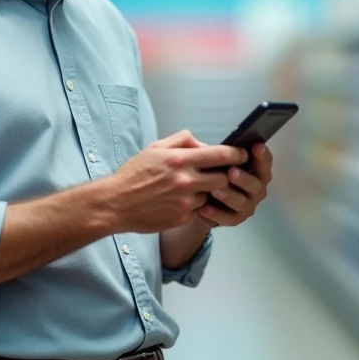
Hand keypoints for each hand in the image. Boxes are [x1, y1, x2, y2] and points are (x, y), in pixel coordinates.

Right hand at [103, 130, 246, 233]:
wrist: (116, 203)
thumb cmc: (134, 174)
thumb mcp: (155, 148)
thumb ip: (182, 141)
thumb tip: (204, 144)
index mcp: (179, 160)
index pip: (220, 155)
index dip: (236, 154)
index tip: (242, 154)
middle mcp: (185, 181)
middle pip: (223, 178)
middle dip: (225, 176)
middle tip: (220, 173)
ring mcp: (185, 202)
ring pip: (211, 195)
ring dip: (206, 191)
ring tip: (188, 188)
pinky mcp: (182, 217)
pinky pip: (198, 209)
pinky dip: (194, 204)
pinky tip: (177, 201)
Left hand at [198, 142, 272, 227]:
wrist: (206, 199)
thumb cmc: (217, 175)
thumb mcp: (220, 162)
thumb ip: (224, 155)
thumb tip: (215, 148)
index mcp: (257, 172)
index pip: (264, 163)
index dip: (262, 156)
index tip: (257, 146)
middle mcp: (256, 190)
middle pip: (255, 185)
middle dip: (244, 178)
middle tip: (232, 172)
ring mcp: (247, 206)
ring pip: (241, 202)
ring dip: (228, 195)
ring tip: (214, 190)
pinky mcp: (235, 219)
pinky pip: (227, 218)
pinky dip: (216, 214)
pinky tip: (205, 208)